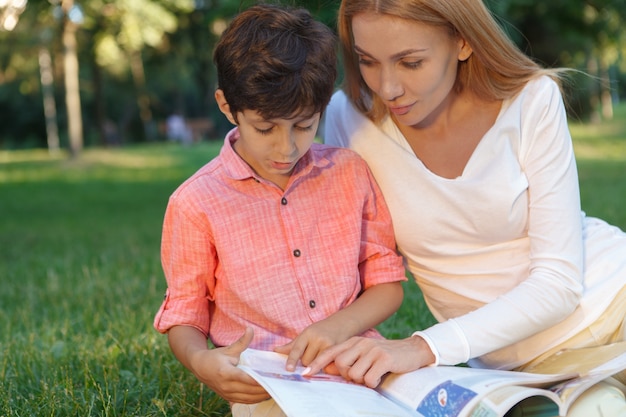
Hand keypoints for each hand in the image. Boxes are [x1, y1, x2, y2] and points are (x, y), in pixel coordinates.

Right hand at [187, 327, 269, 403]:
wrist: (200, 368)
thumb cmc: (215, 357)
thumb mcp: (229, 349)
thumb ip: (242, 341)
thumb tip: (251, 329)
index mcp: (226, 373)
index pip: (246, 379)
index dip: (260, 380)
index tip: (272, 378)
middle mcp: (226, 386)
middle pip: (250, 391)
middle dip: (265, 388)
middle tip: (278, 384)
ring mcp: (227, 394)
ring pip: (248, 399)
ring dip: (262, 396)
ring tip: (275, 390)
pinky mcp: (228, 398)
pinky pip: (245, 401)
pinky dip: (255, 399)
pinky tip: (264, 395)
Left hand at [274, 318, 351, 371]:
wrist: (342, 323)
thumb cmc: (321, 330)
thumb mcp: (306, 334)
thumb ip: (292, 345)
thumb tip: (276, 351)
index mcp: (307, 334)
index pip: (297, 349)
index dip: (292, 360)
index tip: (289, 369)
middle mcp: (317, 338)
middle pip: (306, 361)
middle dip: (307, 361)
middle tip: (313, 353)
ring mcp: (328, 344)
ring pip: (316, 365)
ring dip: (316, 364)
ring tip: (321, 355)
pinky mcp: (338, 351)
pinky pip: (327, 365)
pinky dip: (326, 365)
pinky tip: (328, 360)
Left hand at [302, 335, 434, 387]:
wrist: (413, 350)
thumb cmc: (386, 356)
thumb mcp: (366, 354)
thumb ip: (350, 359)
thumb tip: (331, 370)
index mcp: (354, 342)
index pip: (330, 352)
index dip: (317, 363)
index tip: (306, 374)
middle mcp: (361, 343)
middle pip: (340, 364)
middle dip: (347, 375)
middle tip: (361, 375)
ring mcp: (372, 350)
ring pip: (354, 374)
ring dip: (362, 380)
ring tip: (373, 375)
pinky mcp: (384, 359)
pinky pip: (369, 379)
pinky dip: (373, 383)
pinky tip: (381, 376)